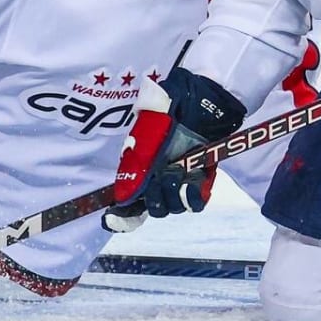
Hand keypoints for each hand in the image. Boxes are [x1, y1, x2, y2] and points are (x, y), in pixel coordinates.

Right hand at [104, 68, 244, 223]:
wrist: (206, 102)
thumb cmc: (176, 104)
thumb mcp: (153, 112)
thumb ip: (141, 132)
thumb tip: (127, 159)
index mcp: (138, 164)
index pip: (126, 198)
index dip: (121, 214)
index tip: (114, 218)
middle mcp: (155, 177)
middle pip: (151, 206)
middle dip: (155, 197)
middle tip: (163, 176)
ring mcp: (177, 181)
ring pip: (171, 207)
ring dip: (174, 195)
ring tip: (179, 173)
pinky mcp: (198, 182)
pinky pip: (194, 203)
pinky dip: (194, 197)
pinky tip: (196, 181)